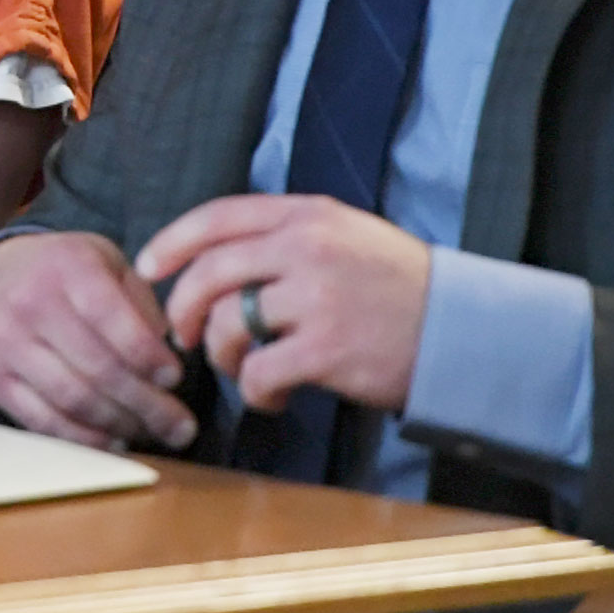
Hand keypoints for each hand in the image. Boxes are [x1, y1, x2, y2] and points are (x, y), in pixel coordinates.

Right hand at [0, 231, 196, 450]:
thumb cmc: (59, 273)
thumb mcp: (101, 260)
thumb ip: (138, 297)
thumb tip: (169, 348)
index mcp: (68, 267)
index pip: (113, 319)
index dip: (149, 356)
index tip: (175, 378)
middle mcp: (31, 303)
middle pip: (98, 368)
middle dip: (148, 404)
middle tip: (181, 426)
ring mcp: (6, 344)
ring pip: (73, 399)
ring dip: (121, 425)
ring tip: (153, 433)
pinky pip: (43, 421)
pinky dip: (84, 439)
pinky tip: (113, 441)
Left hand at [135, 195, 430, 416]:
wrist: (466, 331)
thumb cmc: (400, 289)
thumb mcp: (347, 236)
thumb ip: (288, 237)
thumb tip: (217, 257)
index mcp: (308, 215)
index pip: (219, 217)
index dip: (172, 241)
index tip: (147, 266)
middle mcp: (308, 248)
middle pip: (209, 273)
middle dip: (184, 309)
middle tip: (187, 336)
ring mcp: (318, 297)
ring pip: (229, 324)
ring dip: (222, 356)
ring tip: (243, 370)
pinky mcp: (328, 349)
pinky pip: (259, 373)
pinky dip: (255, 392)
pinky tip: (274, 397)